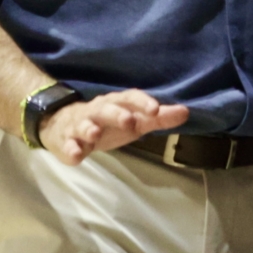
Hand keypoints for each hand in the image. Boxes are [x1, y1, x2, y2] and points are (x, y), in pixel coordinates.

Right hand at [38, 88, 187, 164]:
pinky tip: (76, 155)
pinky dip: (70, 150)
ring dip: (90, 129)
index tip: (156, 109)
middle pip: (106, 109)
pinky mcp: (67, 142)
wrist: (66, 125)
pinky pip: (67, 145)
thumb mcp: (134, 120)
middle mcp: (97, 111)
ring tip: (95, 134)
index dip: (142, 102)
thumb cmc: (108, 123)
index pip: (129, 98)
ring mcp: (80, 126)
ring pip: (84, 125)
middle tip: (129, 121)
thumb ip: (158, 117)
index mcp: (116, 104)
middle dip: (117, 114)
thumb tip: (186, 112)